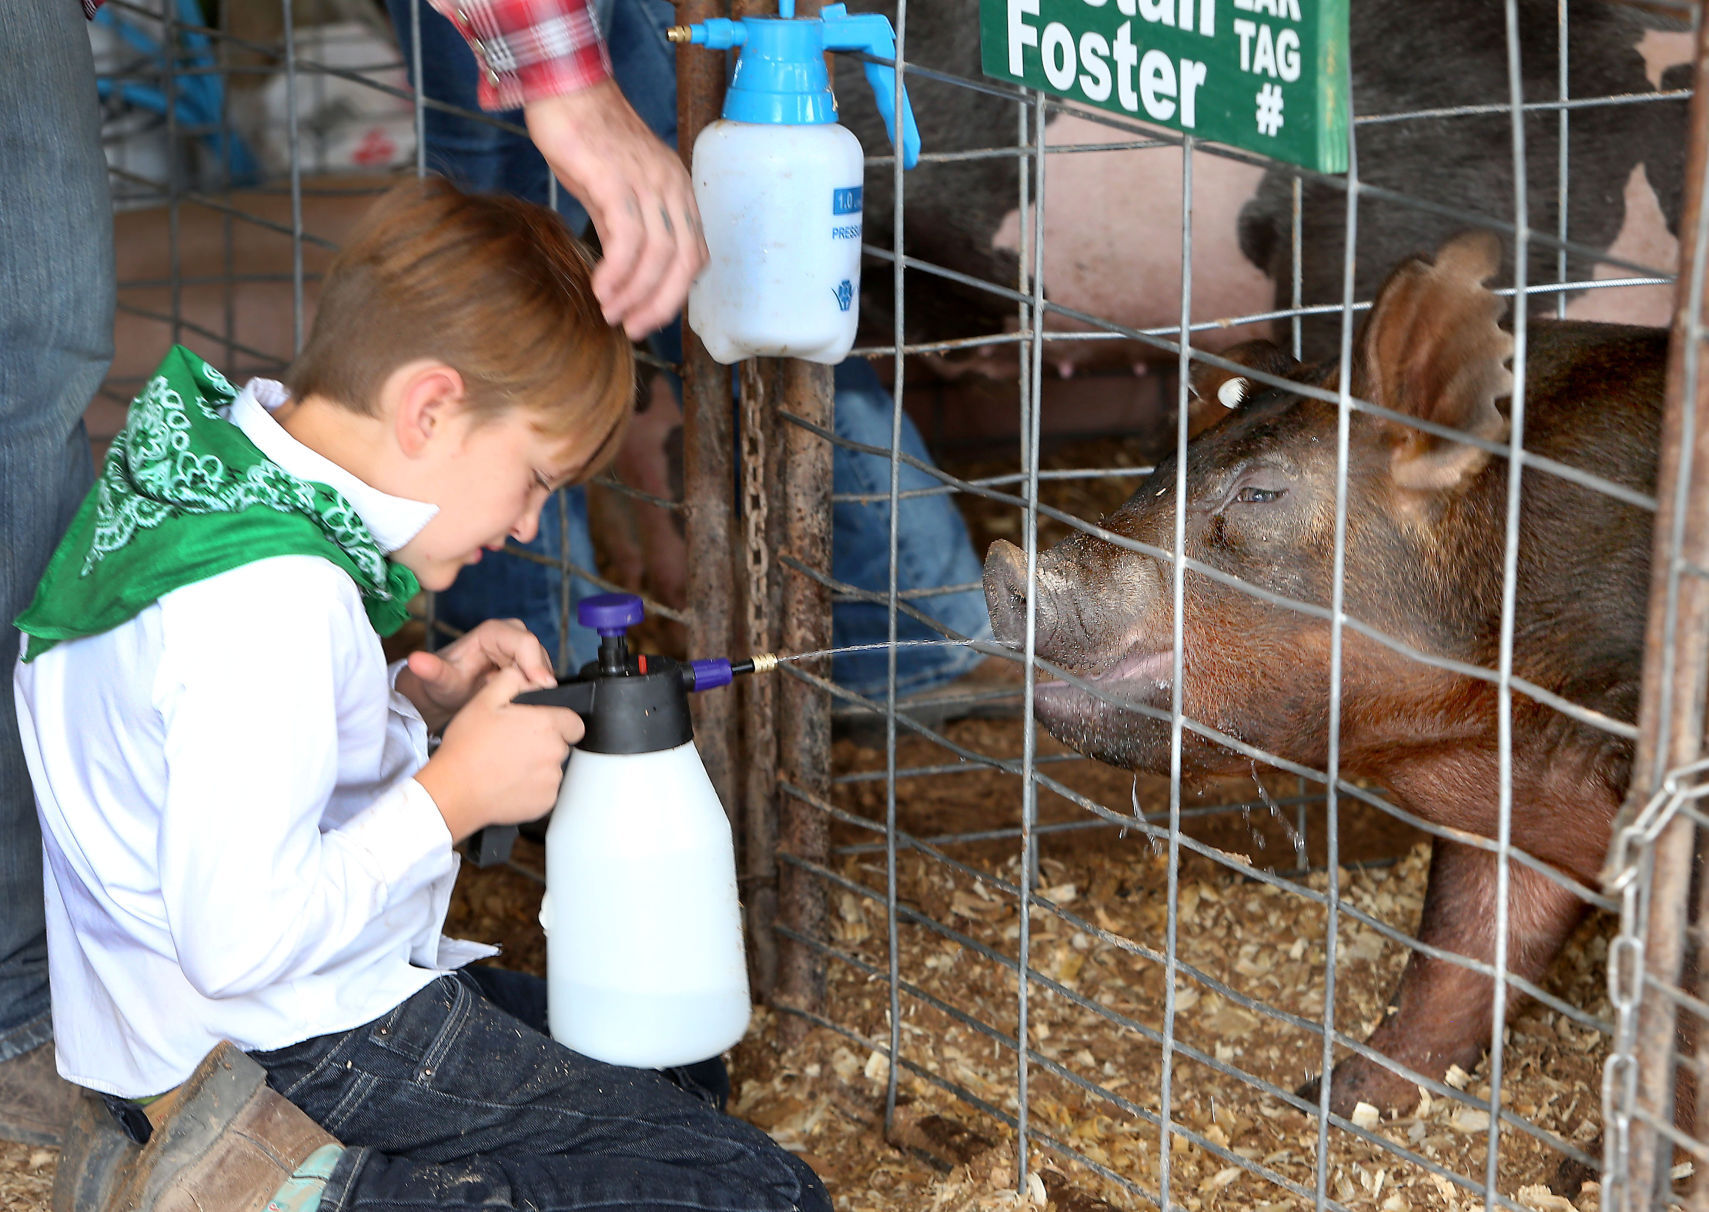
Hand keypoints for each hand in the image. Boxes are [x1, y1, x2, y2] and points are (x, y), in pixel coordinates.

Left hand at [395, 619, 554, 733]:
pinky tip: (524, 704)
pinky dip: (537, 692)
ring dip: (537, 688)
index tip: (541, 687)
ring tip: (519, 706)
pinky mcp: (528, 666)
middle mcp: (511, 636)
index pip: (525, 642)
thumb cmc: (443, 683)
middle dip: (538, 680)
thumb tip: (416, 661)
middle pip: (539, 655)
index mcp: (493, 632)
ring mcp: (522, 651)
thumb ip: (430, 670)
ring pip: (544, 668)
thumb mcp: (437, 679)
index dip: (536, 664)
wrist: (446, 693)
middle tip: (528, 704)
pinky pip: (542, 679)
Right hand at [414, 664, 583, 841]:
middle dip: (544, 743)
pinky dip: (532, 788)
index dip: (558, 722)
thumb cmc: (467, 748)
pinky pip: (546, 791)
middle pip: (562, 744)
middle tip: (515, 745)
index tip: (540, 726)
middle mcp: (554, 752)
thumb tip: (526, 674)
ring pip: (553, 768)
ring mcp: (551, 780)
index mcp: (545, 725)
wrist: (454, 791)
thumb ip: (511, 681)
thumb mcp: (484, 701)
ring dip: (538, 766)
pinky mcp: (546, 803)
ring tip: (508, 765)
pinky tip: (509, 782)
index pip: (575, 721)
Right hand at [525, 80, 707, 337]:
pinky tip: (601, 288)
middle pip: (684, 263)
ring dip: (635, 293)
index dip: (674, 295)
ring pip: (658, 256)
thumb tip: (623, 276)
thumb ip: (625, 232)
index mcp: (678, 192)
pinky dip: (617, 271)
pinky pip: (627, 239)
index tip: (647, 319)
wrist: (565, 91)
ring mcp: (649, 183)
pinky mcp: (618, 180)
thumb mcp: (613, 193)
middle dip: (660, 305)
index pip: (693, 256)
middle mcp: (672, 188)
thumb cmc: (588, 138)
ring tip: (611, 313)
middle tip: (633, 329)